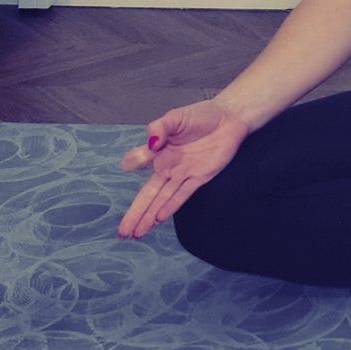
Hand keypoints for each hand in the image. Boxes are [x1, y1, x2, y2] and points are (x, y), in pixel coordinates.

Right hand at [116, 99, 251, 239]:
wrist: (229, 118)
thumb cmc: (201, 116)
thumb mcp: (176, 117)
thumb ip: (160, 127)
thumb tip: (151, 143)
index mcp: (158, 150)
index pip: (139, 161)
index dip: (135, 160)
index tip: (131, 163)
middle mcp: (168, 166)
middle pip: (147, 193)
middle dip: (134, 213)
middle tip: (121, 232)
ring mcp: (183, 173)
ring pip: (162, 199)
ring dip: (148, 216)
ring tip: (134, 233)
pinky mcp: (200, 177)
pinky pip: (183, 195)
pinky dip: (171, 206)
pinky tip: (158, 219)